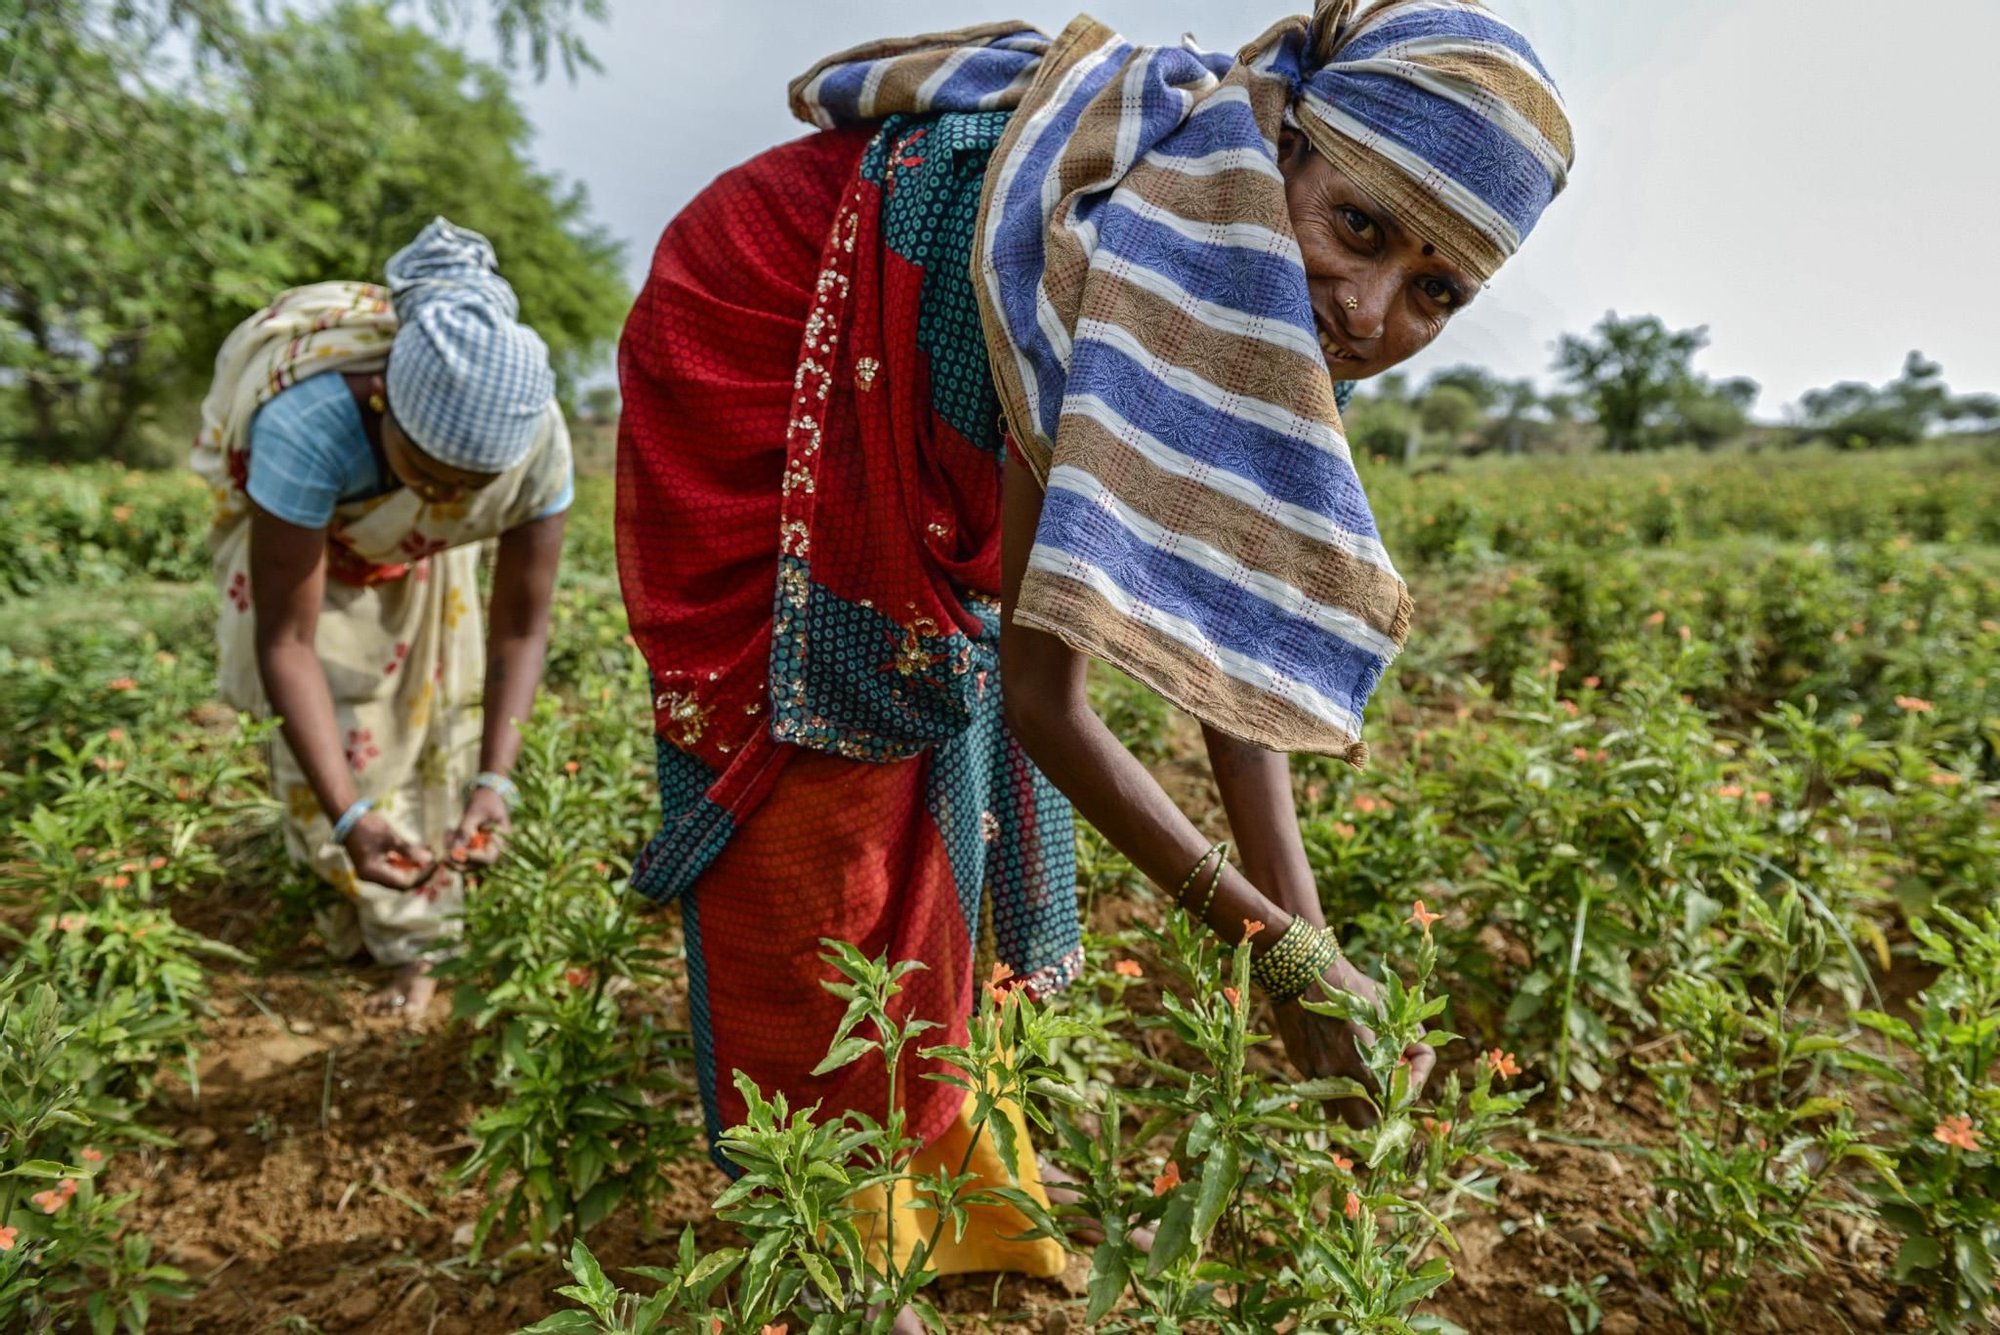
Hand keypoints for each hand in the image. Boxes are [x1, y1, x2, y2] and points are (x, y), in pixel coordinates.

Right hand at [344, 812, 433, 889]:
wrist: (348, 817)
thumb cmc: (368, 826)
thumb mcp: (391, 838)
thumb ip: (409, 851)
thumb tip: (429, 861)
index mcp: (372, 873)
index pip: (402, 884)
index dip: (420, 877)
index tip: (434, 865)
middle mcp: (371, 877)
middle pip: (401, 881)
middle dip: (419, 871)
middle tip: (435, 860)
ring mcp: (372, 872)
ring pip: (399, 874)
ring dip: (415, 865)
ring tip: (429, 852)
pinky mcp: (375, 865)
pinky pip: (394, 867)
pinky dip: (407, 860)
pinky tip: (419, 849)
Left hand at [443, 784, 510, 871]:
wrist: (489, 795)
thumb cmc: (485, 801)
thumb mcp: (475, 812)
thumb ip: (465, 829)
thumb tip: (456, 848)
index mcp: (501, 842)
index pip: (488, 858)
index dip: (472, 858)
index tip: (455, 852)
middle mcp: (493, 850)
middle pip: (475, 865)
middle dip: (457, 859)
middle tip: (443, 850)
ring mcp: (483, 851)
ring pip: (464, 862)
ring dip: (451, 851)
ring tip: (448, 832)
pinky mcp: (474, 849)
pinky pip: (460, 854)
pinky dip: (451, 846)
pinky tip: (449, 832)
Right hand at [1272, 955, 1434, 1125]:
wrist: (1302, 975)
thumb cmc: (1351, 988)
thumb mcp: (1388, 1007)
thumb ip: (1409, 1035)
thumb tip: (1415, 1056)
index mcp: (1368, 1059)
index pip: (1400, 1097)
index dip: (1413, 1087)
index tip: (1411, 1076)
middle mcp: (1343, 1074)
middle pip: (1369, 1120)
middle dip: (1381, 1108)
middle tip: (1386, 1090)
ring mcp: (1320, 1074)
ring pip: (1341, 1117)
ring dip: (1355, 1106)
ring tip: (1362, 1087)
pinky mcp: (1303, 1069)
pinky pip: (1321, 1099)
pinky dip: (1333, 1096)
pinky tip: (1339, 1078)